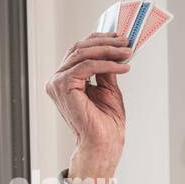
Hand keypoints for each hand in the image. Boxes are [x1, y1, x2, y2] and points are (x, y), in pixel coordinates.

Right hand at [45, 32, 132, 180]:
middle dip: (105, 43)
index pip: (79, 51)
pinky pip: (86, 67)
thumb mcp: (109, 89)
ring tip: (127, 52)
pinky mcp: (63, 87)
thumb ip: (107, 69)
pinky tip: (123, 66)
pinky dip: (107, 64)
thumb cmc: (105, 124)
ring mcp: (57, 82)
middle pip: (79, 48)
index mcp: (66, 79)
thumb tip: (114, 50)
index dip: (99, 41)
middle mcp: (58, 79)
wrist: (103, 145)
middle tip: (126, 42)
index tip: (119, 38)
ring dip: (108, 51)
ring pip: (82, 54)